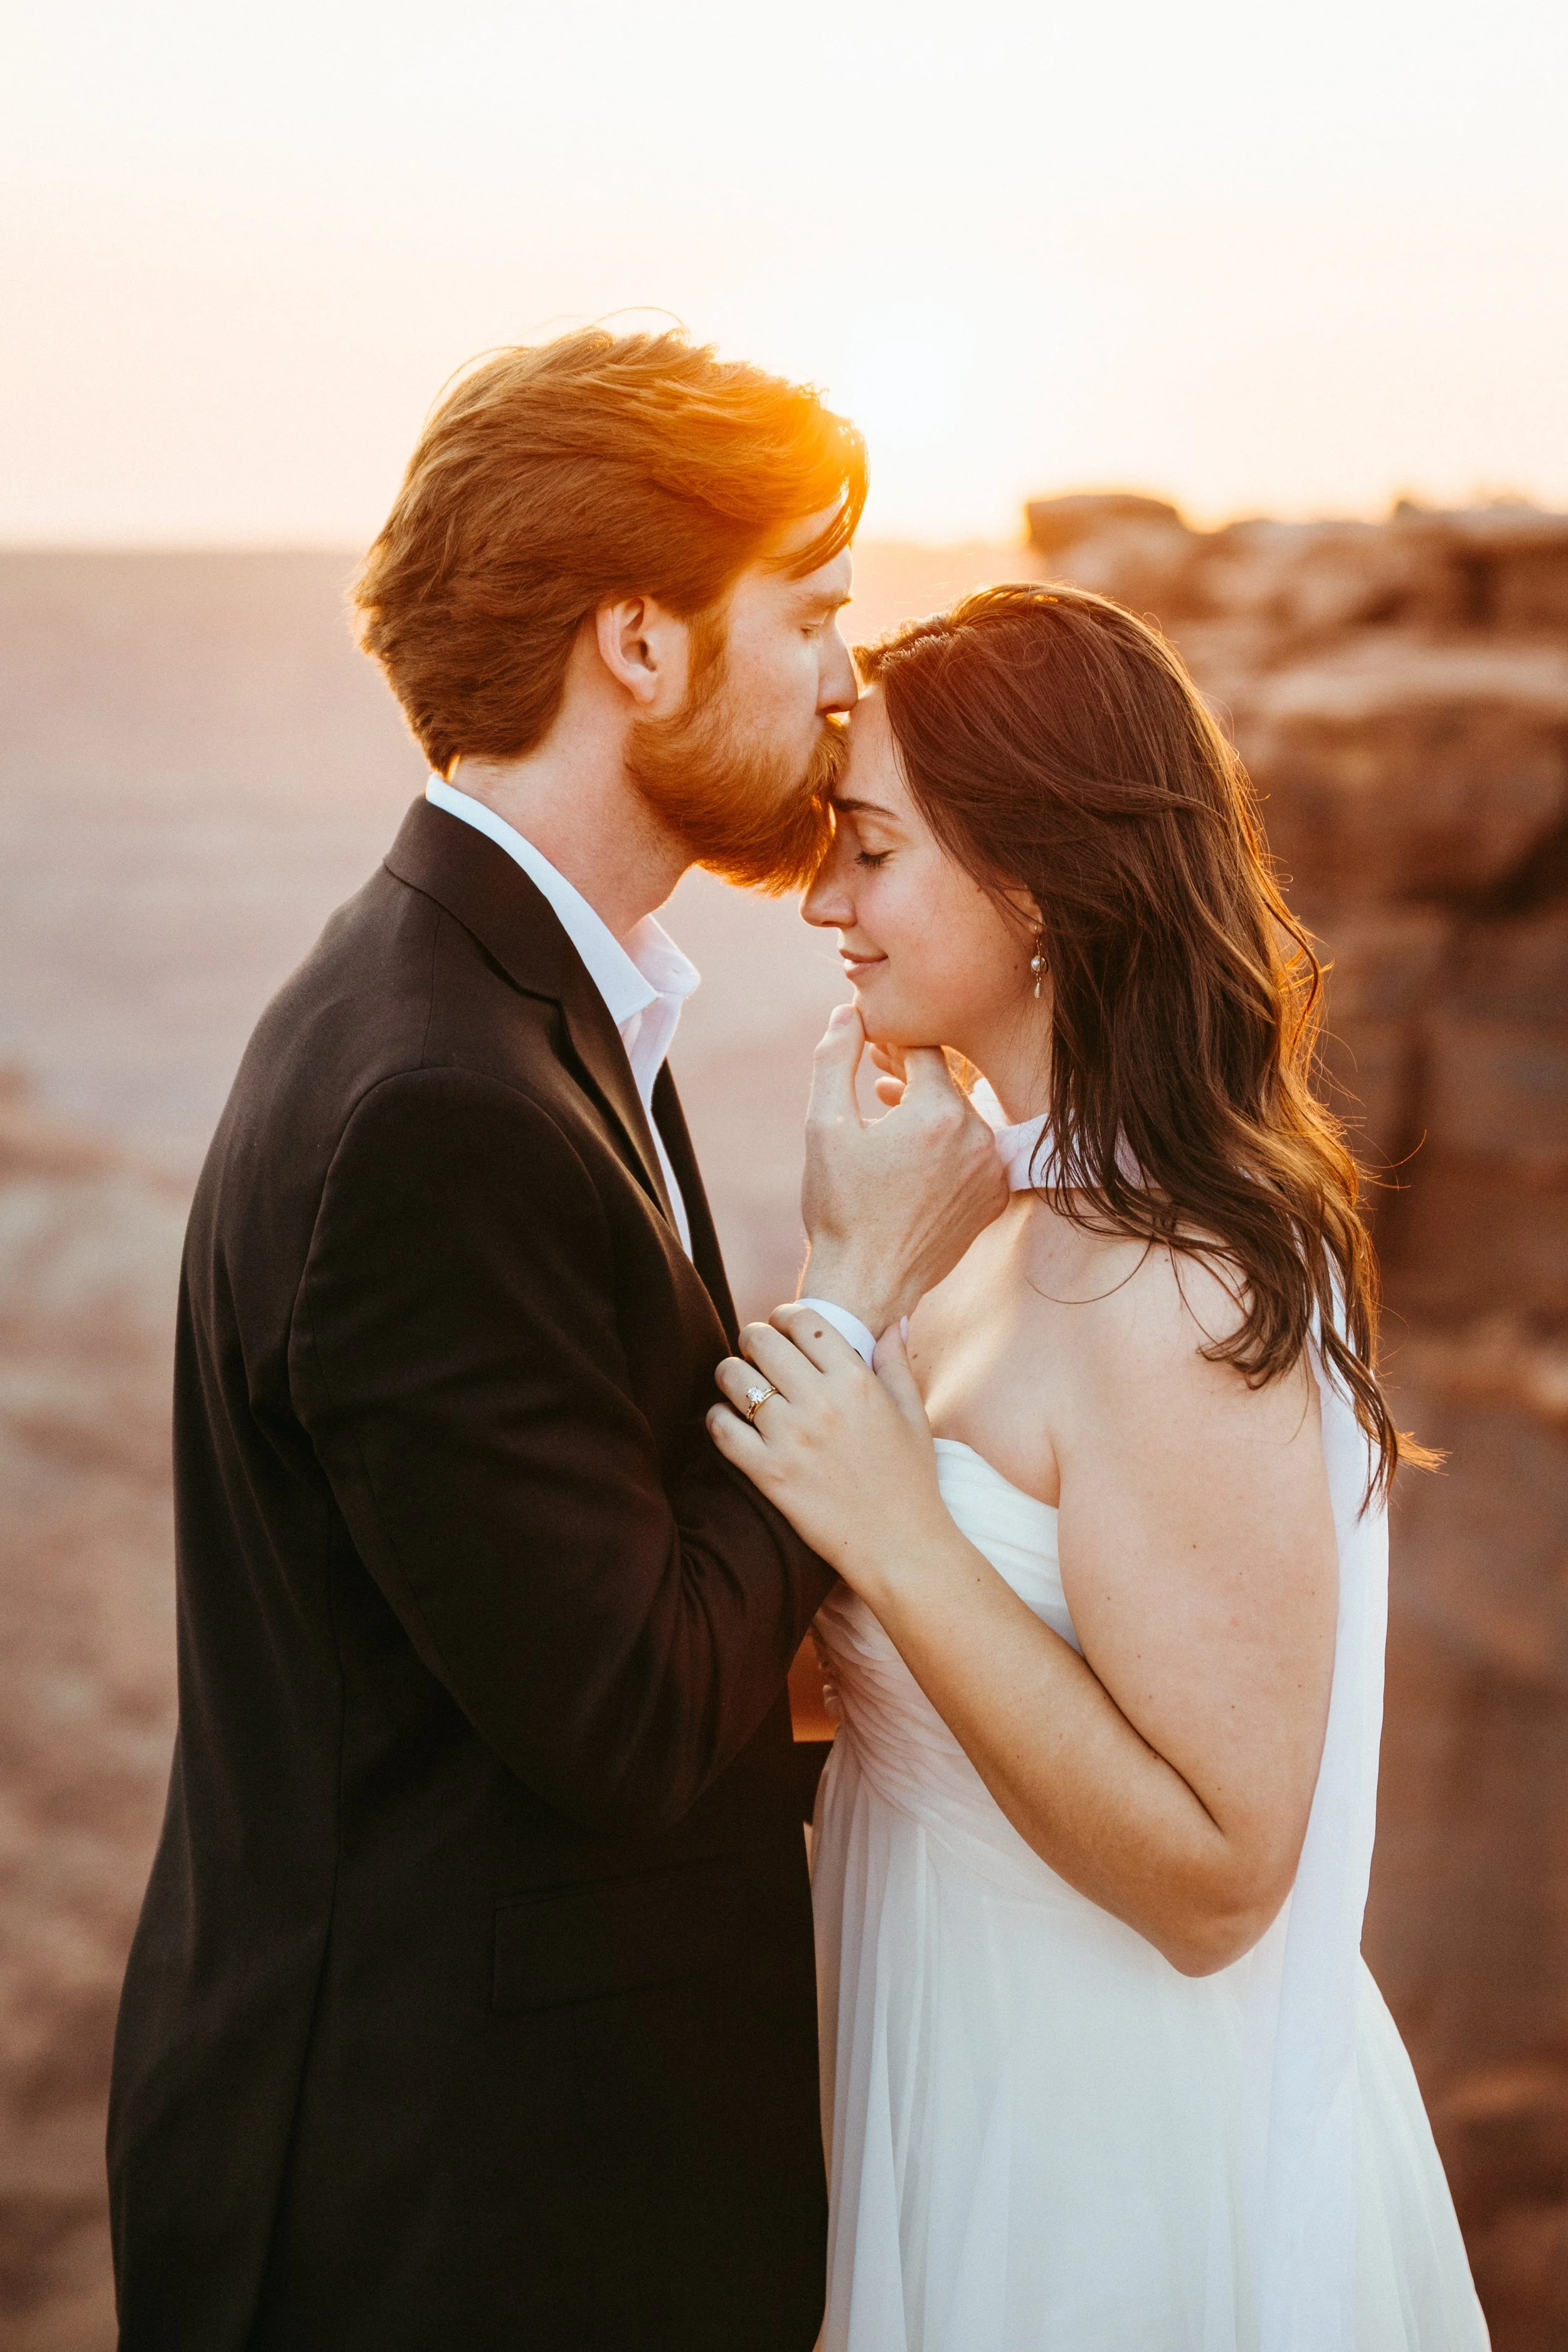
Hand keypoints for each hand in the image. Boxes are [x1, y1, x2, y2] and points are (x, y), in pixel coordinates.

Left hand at [707, 1305, 950, 1596]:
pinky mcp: (769, 1473)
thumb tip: (895, 1322)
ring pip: (735, 1378)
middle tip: (755, 1352)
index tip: (782, 1327)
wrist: (900, 1547)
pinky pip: (721, 1428)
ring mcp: (791, 1437)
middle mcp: (821, 1402)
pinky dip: (717, 1417)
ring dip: (730, 1373)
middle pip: (761, 1340)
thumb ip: (897, 1364)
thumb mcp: (914, 1416)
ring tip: (738, 1382)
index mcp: (857, 1381)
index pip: (805, 1321)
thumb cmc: (911, 1481)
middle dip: (752, 1338)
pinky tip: (728, 1420)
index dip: (785, 1315)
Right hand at [798, 1007, 1006, 1335]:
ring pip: (960, 1117)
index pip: (922, 1050)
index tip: (868, 1048)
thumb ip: (834, 1058)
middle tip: (874, 1073)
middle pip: (945, 1082)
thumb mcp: (823, 1125)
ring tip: (887, 1111)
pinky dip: (946, 1146)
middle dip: (910, 1073)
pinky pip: (973, 1152)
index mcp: (938, 1113)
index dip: (891, 1044)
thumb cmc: (839, 1207)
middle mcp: (977, 1137)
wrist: (866, 1283)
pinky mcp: (993, 1197)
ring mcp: (991, 1170)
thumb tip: (849, 1011)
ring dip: (926, 1109)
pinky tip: (911, 1155)